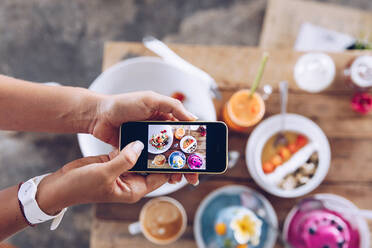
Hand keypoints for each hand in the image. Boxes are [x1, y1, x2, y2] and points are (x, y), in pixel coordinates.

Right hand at [37, 141, 195, 213]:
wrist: (61, 185)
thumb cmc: (81, 186)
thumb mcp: (104, 174)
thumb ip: (124, 160)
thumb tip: (140, 146)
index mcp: (133, 189)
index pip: (159, 177)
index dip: (171, 165)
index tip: (182, 151)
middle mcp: (132, 181)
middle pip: (154, 166)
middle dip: (164, 154)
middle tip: (176, 138)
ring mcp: (124, 170)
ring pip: (144, 157)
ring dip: (152, 147)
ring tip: (164, 132)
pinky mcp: (116, 161)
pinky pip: (131, 151)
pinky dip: (138, 143)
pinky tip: (145, 131)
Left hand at [88, 91, 197, 184]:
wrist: (98, 116)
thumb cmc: (123, 104)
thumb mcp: (150, 100)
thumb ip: (172, 106)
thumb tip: (193, 119)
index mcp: (165, 118)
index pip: (185, 134)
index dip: (194, 146)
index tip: (201, 158)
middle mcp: (159, 131)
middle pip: (177, 149)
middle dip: (187, 163)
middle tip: (193, 176)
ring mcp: (148, 143)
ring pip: (165, 159)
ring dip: (174, 169)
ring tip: (178, 179)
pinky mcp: (137, 152)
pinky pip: (150, 163)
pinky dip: (157, 171)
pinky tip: (162, 177)